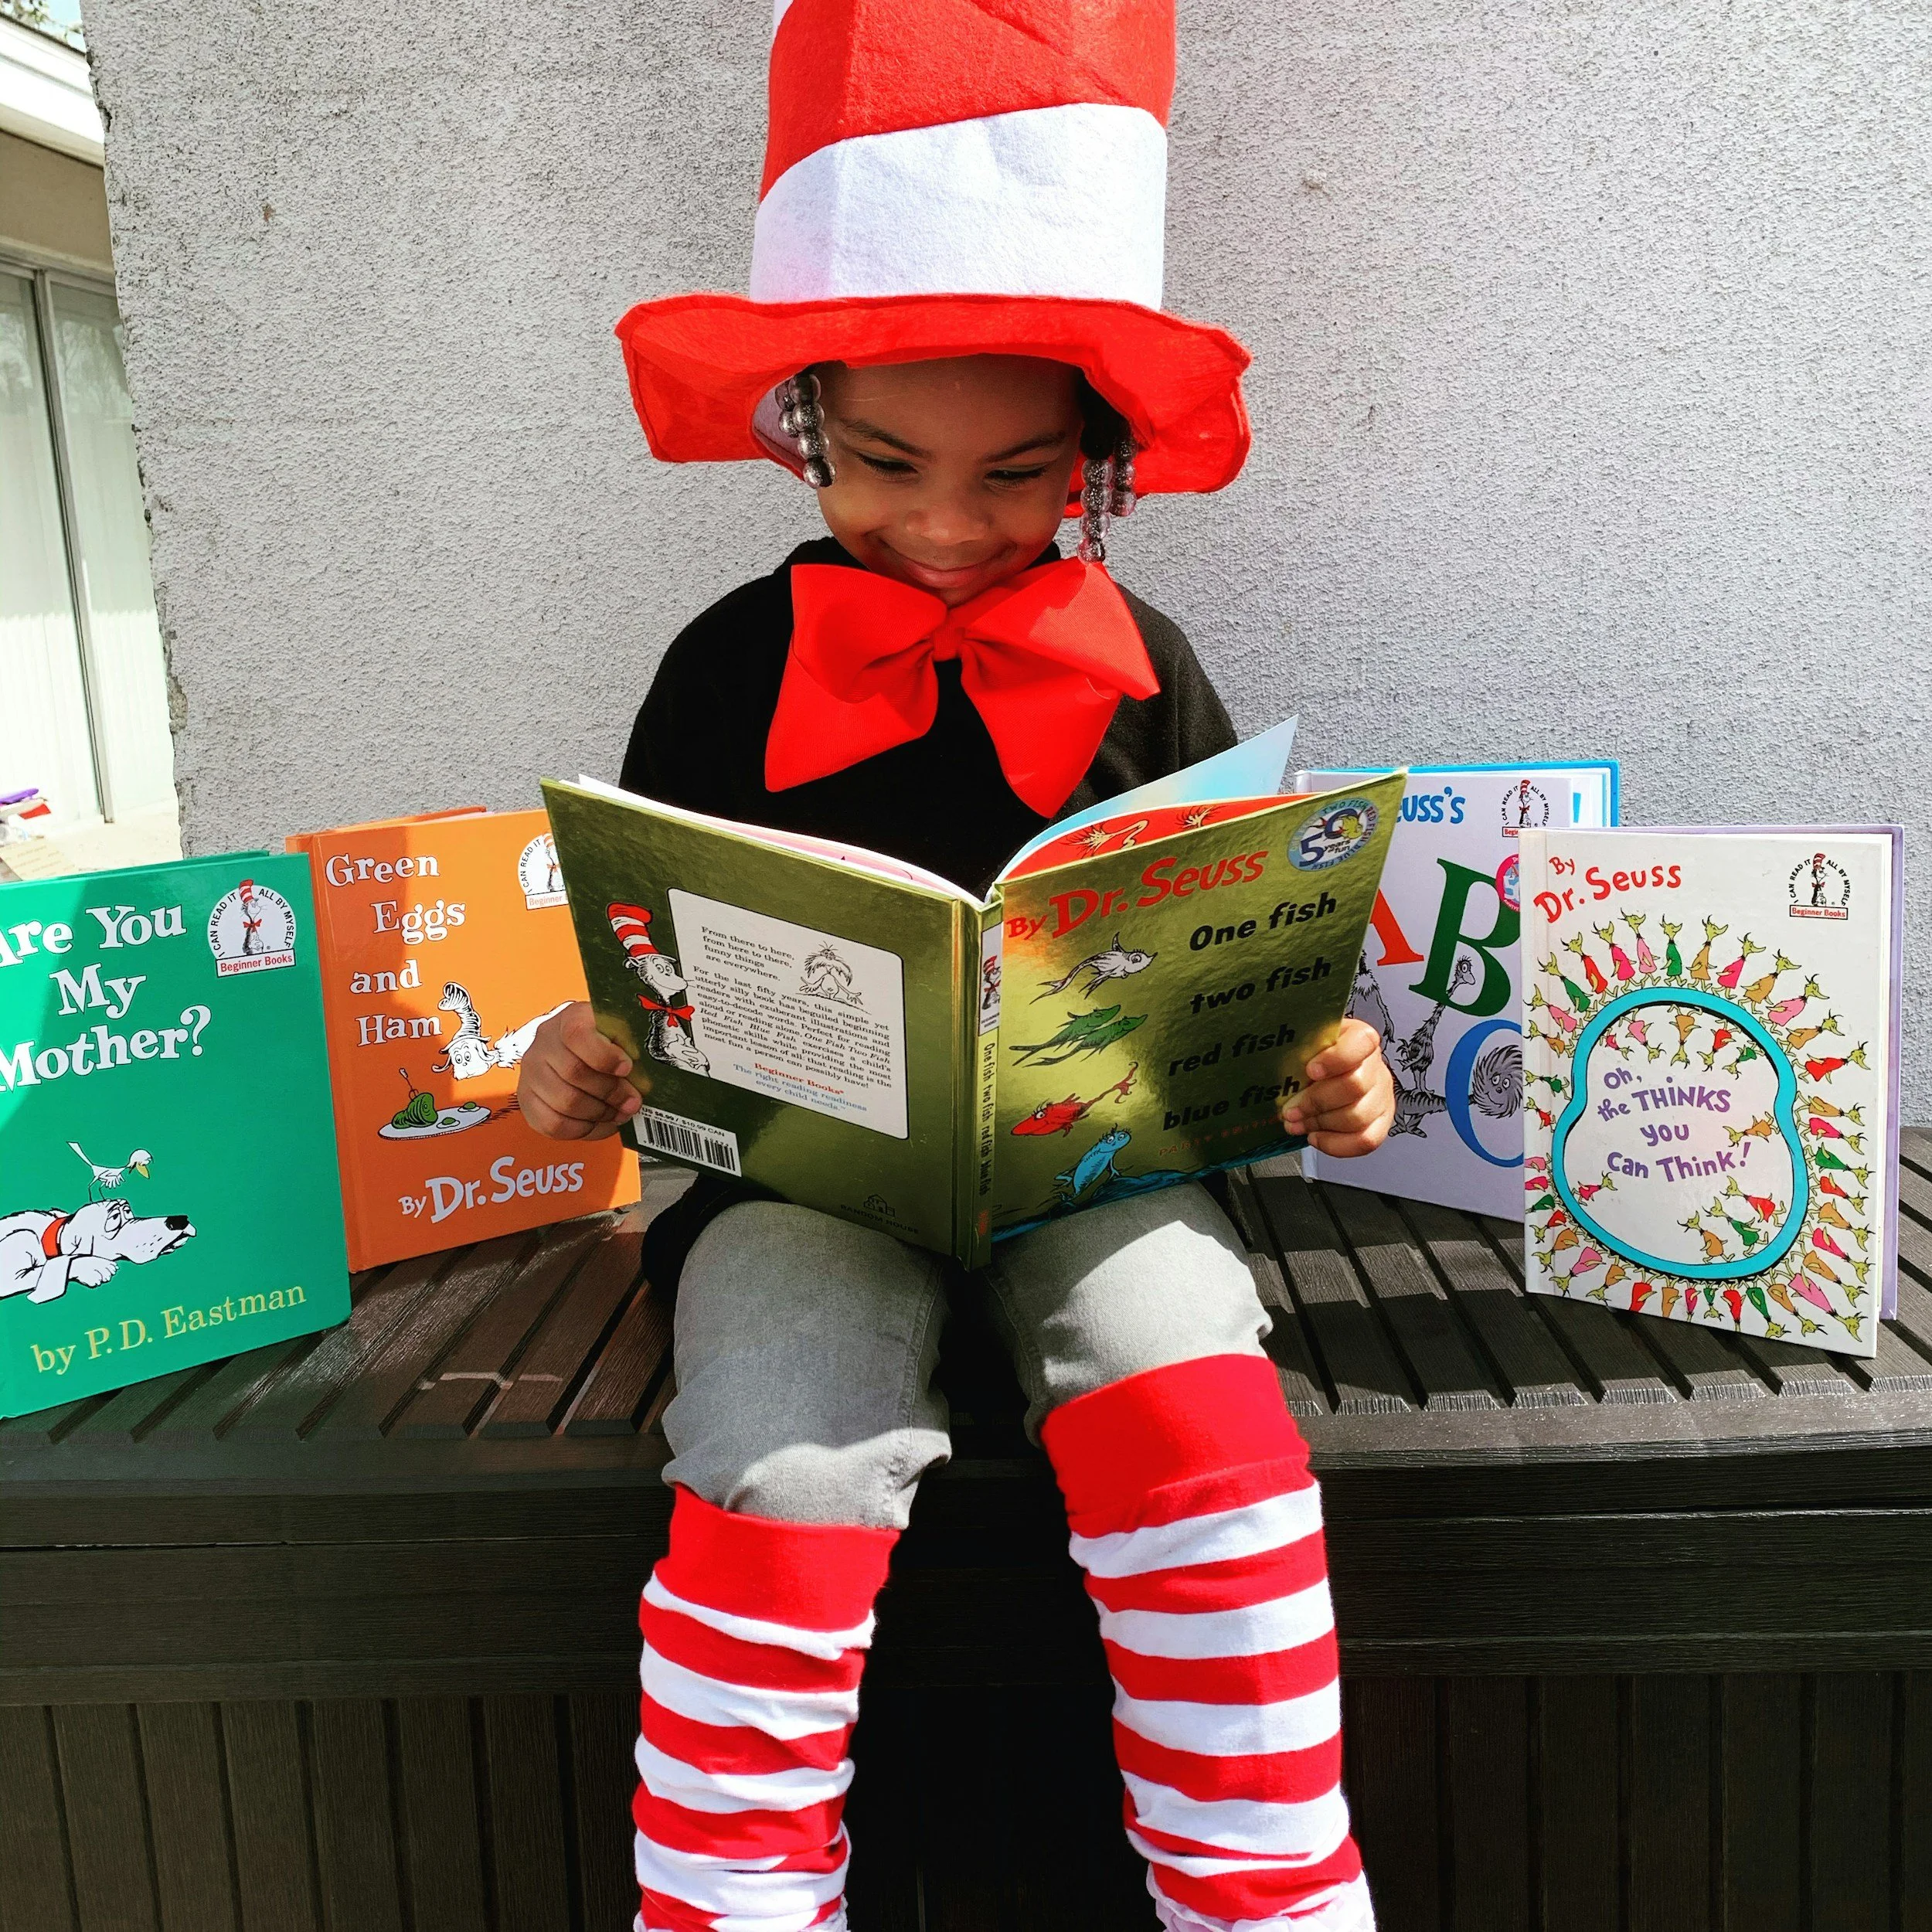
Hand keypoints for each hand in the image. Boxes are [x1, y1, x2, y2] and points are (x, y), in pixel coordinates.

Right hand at [517, 1002, 643, 1140]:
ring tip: (618, 1113)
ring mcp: (531, 1073)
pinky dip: (584, 1130)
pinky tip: (601, 1123)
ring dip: (600, 1113)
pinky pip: (554, 1125)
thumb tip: (643, 1079)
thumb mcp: (622, 1036)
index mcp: (570, 1018)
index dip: (604, 1056)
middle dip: (611, 1092)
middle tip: (632, 1102)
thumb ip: (631, 1048)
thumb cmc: (609, 1045)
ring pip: (565, 1102)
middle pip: (574, 1073)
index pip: (578, 1034)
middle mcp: (544, 1043)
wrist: (579, 1053)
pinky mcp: (527, 1101)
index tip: (627, 1068)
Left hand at [1281, 1016, 1395, 1156]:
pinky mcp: (1381, 1122)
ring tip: (1296, 1124)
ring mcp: (1381, 1096)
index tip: (1310, 1070)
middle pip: (1355, 1086)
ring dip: (1319, 1124)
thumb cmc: (1312, 1060)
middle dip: (1315, 1101)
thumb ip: (1298, 1051)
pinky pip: (1365, 1141)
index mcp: (1360, 1038)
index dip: (1336, 1058)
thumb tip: (1280, 1071)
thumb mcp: (1304, 1045)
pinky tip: (1315, 1136)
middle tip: (1289, 1110)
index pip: (1361, 1042)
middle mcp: (1376, 1066)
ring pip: (1358, 1117)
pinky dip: (1335, 1144)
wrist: (1323, 1075)